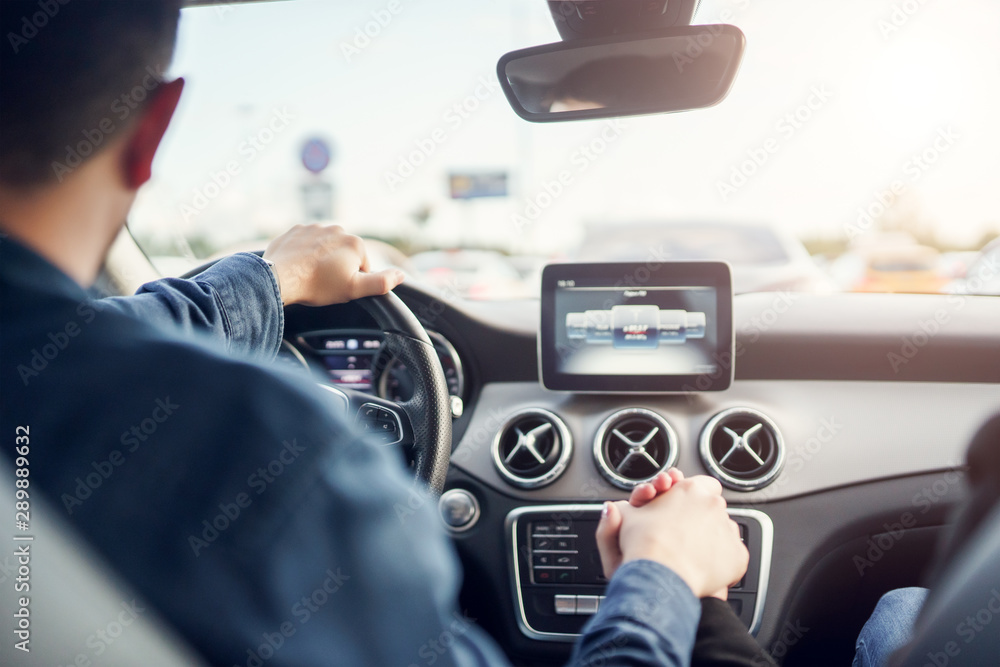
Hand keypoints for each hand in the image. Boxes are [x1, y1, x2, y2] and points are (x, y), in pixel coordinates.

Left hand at [262, 224, 403, 305]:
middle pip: (344, 254)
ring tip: (310, 274)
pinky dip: (304, 252)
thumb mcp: (354, 289)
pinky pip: (306, 242)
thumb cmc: (318, 285)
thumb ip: (381, 282)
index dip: (352, 280)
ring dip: (321, 258)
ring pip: (325, 247)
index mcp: (355, 243)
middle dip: (337, 267)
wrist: (280, 277)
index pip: (362, 266)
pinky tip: (299, 265)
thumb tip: (401, 275)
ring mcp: (315, 227)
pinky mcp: (297, 230)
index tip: (338, 287)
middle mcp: (337, 229)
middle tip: (323, 282)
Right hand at [599, 475, 747, 597]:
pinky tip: (701, 563)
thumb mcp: (625, 519)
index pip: (699, 483)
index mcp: (690, 489)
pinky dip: (720, 559)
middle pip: (709, 507)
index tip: (675, 508)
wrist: (659, 579)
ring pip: (721, 530)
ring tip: (686, 551)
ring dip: (708, 537)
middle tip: (676, 531)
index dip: (686, 497)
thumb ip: (624, 509)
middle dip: (696, 517)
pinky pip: (732, 554)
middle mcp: (714, 505)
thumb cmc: (643, 547)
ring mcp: (728, 530)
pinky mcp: (738, 556)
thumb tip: (614, 508)